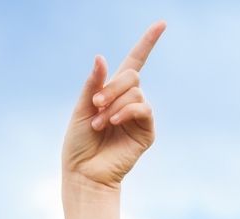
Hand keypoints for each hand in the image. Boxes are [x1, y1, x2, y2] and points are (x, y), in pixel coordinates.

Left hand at [61, 20, 165, 189]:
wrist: (83, 174)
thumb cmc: (79, 145)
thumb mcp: (81, 110)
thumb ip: (93, 84)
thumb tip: (101, 57)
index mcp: (112, 95)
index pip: (133, 63)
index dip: (147, 43)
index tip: (161, 24)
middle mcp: (128, 103)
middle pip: (132, 76)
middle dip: (112, 88)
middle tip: (95, 105)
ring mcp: (139, 117)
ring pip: (135, 93)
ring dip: (114, 106)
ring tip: (100, 124)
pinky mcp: (146, 132)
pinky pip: (144, 109)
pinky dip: (127, 111)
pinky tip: (113, 123)